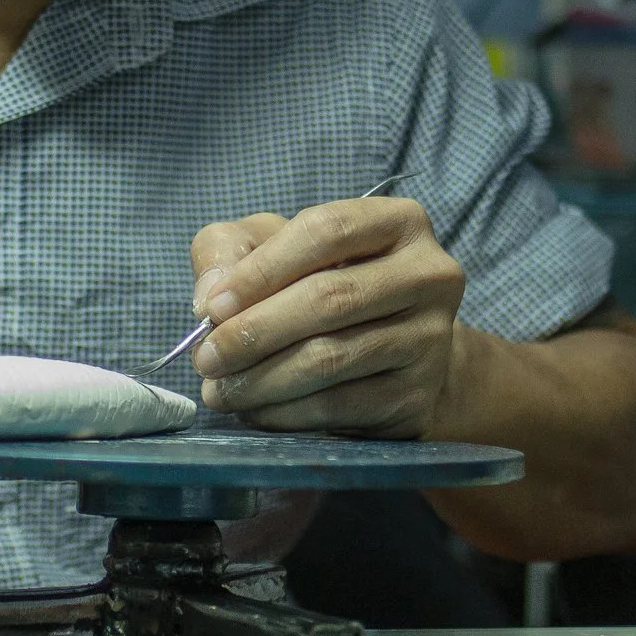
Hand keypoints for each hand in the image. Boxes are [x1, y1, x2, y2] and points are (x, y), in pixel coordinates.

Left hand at [188, 197, 464, 437]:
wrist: (398, 354)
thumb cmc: (326, 284)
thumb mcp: (275, 246)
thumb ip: (232, 250)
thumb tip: (210, 298)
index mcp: (399, 223)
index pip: (325, 232)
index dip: (261, 270)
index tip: (211, 307)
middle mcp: (430, 276)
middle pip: (329, 299)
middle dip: (254, 332)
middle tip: (205, 358)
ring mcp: (430, 339)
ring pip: (331, 358)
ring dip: (261, 379)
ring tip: (219, 390)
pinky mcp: (417, 396)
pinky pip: (340, 406)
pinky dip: (285, 412)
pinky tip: (254, 411)